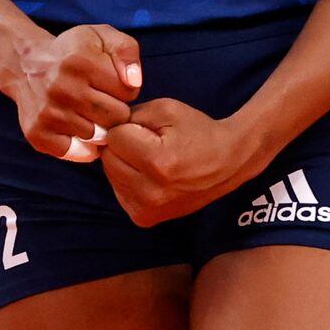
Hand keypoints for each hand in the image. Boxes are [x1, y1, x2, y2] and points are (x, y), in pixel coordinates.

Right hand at [8, 23, 139, 164]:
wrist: (25, 64)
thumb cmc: (72, 52)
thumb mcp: (101, 37)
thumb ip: (126, 51)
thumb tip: (133, 81)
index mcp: (81, 62)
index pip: (128, 93)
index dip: (123, 88)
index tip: (108, 83)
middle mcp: (62, 89)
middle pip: (116, 118)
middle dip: (113, 110)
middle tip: (99, 99)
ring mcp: (48, 114)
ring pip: (99, 137)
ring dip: (98, 127)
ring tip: (86, 112)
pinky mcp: (38, 133)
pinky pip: (78, 153)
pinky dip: (82, 147)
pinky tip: (76, 129)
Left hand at [101, 97, 265, 226]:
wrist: (228, 162)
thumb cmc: (197, 131)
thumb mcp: (165, 110)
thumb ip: (129, 115)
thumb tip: (101, 128)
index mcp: (158, 163)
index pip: (113, 138)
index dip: (127, 128)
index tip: (149, 131)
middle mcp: (151, 193)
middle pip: (108, 159)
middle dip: (122, 147)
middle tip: (149, 145)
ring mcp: (148, 210)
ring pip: (110, 176)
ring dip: (124, 164)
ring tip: (151, 160)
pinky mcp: (145, 219)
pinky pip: (119, 192)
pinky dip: (128, 181)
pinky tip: (149, 176)